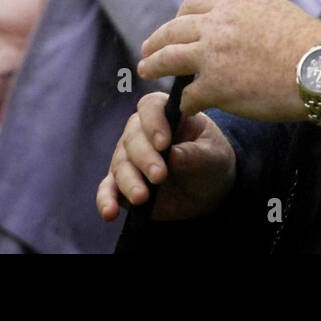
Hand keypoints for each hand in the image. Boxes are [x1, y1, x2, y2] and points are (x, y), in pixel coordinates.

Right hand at [96, 92, 235, 221]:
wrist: (207, 189)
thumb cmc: (211, 160)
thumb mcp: (212, 156)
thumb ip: (194, 154)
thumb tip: (172, 155)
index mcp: (166, 114)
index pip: (151, 107)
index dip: (154, 123)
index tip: (164, 143)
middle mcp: (142, 132)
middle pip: (133, 138)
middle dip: (145, 158)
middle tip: (160, 175)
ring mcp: (129, 158)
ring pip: (120, 164)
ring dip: (129, 181)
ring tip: (142, 197)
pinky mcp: (122, 184)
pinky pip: (108, 189)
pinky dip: (107, 200)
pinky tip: (110, 212)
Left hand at [138, 0, 320, 121]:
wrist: (319, 69)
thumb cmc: (309, 44)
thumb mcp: (275, 10)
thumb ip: (249, 14)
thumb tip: (238, 22)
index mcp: (235, 1)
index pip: (194, 1)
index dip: (180, 15)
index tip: (178, 25)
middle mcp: (218, 23)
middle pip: (174, 28)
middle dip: (157, 40)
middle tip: (149, 49)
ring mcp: (213, 55)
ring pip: (168, 58)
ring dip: (154, 65)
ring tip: (147, 70)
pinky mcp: (215, 86)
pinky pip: (187, 94)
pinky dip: (183, 102)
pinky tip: (184, 107)